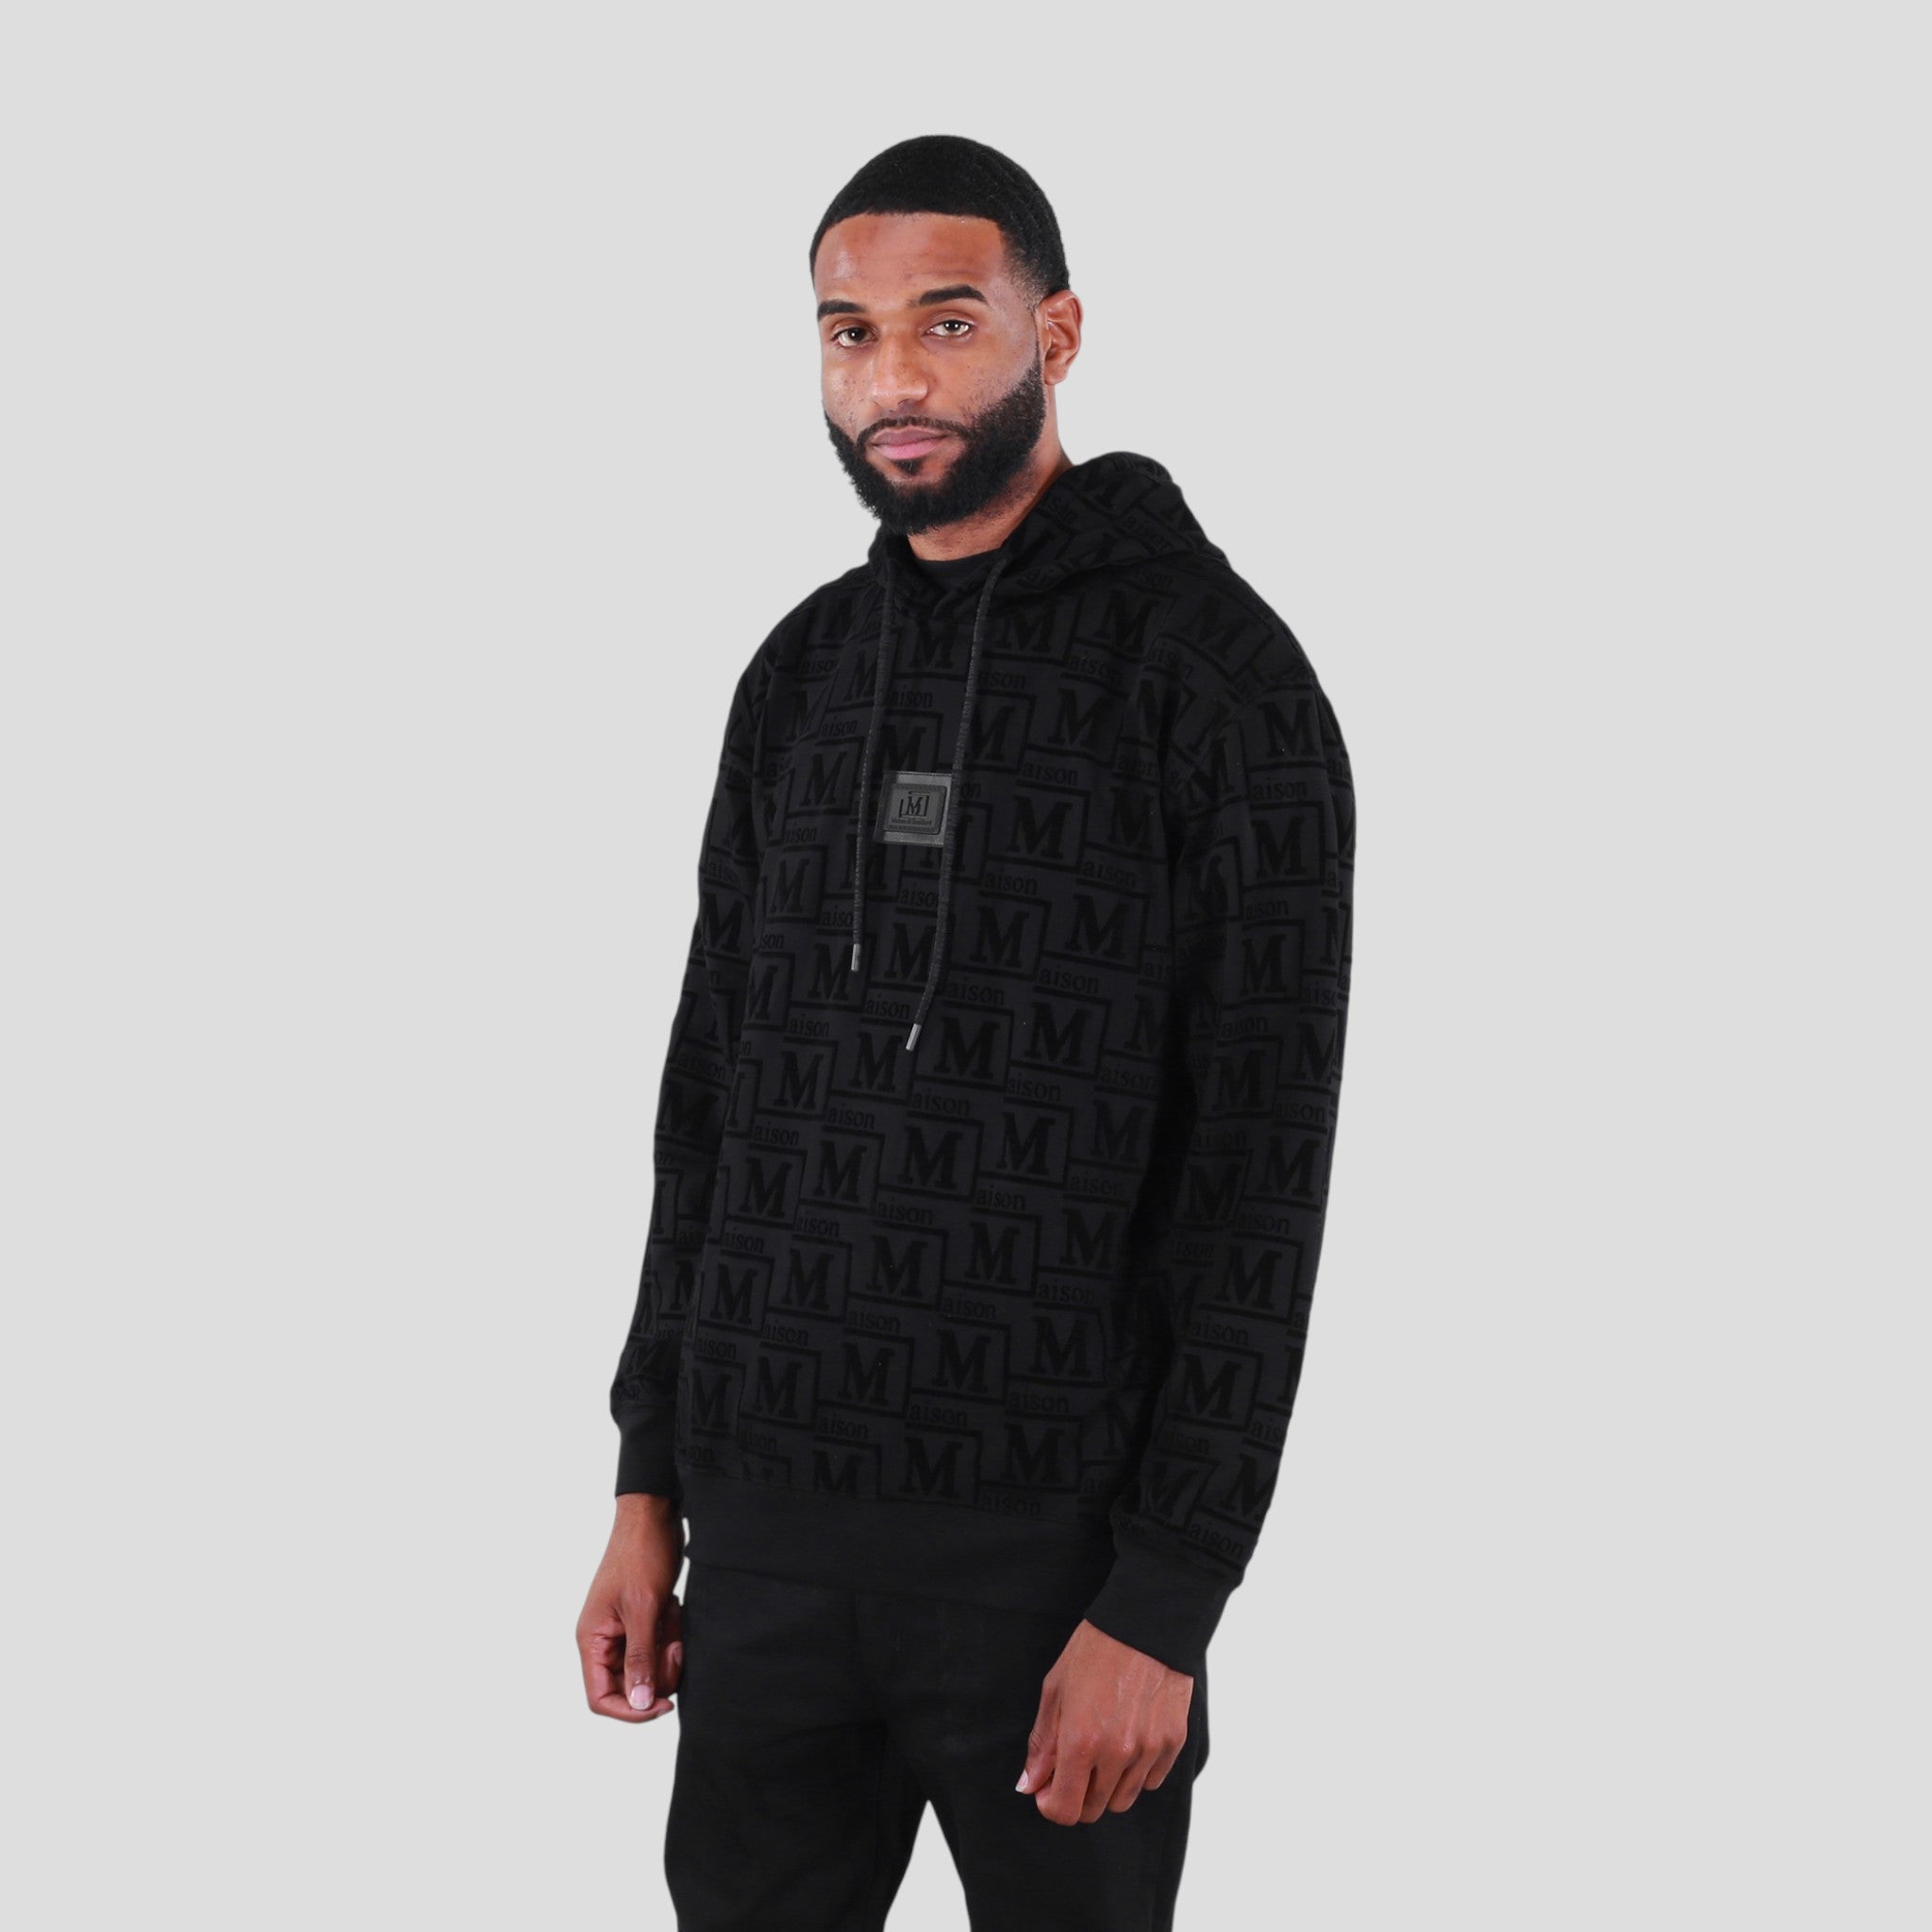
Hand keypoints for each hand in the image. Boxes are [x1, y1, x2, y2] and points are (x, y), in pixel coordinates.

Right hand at [576, 1494, 685, 1721]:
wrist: (654, 1516)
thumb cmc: (641, 1554)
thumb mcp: (643, 1608)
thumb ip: (640, 1658)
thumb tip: (639, 1704)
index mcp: (592, 1640)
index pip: (601, 1698)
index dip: (631, 1710)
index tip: (663, 1705)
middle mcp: (604, 1641)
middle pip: (631, 1687)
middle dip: (658, 1673)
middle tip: (674, 1644)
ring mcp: (624, 1632)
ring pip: (649, 1670)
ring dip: (668, 1653)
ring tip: (674, 1619)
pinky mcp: (644, 1622)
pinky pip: (659, 1648)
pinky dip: (671, 1636)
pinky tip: (675, 1611)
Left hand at [1014, 1619, 1193, 1824]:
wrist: (1145, 1622)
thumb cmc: (1095, 1650)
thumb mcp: (1056, 1689)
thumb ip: (1042, 1744)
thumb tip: (1029, 1786)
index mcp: (1081, 1741)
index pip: (1064, 1810)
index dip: (1050, 1804)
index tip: (1048, 1787)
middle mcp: (1117, 1754)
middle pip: (1094, 1810)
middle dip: (1077, 1795)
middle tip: (1073, 1765)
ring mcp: (1149, 1750)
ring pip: (1124, 1800)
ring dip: (1107, 1786)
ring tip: (1103, 1749)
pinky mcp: (1174, 1742)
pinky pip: (1151, 1780)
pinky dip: (1137, 1772)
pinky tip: (1129, 1740)